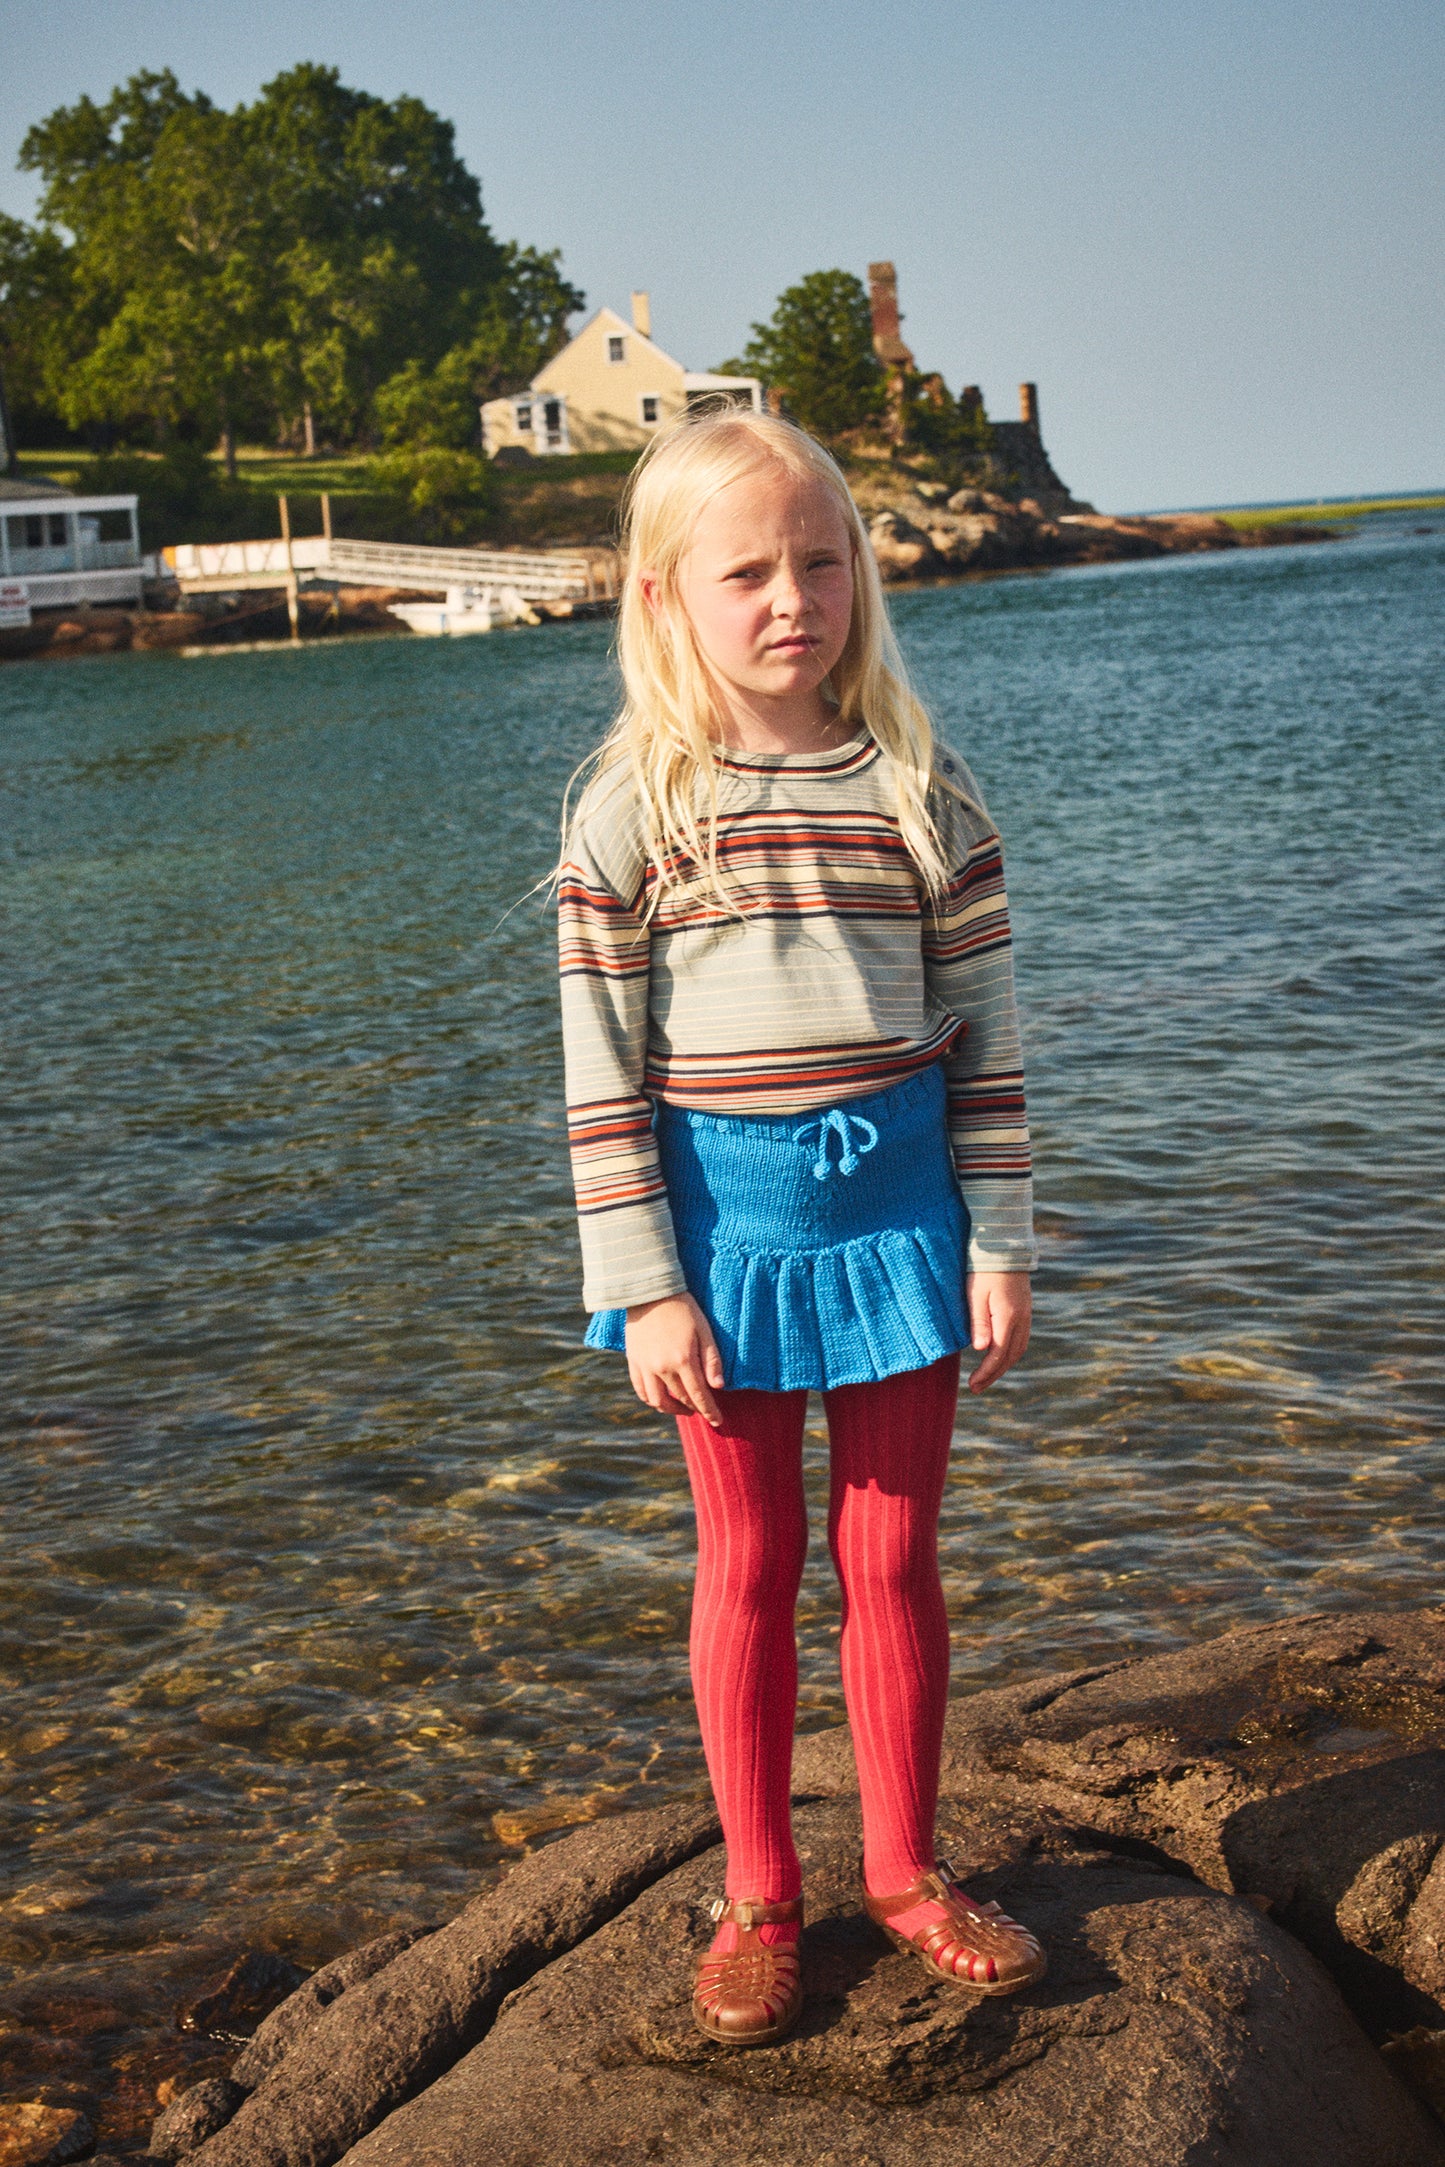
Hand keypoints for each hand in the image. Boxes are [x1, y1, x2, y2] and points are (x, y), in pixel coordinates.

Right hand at [625, 1294, 724, 1425]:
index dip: (710, 1411)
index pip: (699, 1395)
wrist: (649, 1293)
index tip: (718, 1421)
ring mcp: (645, 1367)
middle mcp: (662, 1368)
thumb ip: (712, 1360)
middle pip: (680, 1399)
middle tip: (704, 1410)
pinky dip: (652, 1400)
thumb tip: (719, 1386)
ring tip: (683, 1408)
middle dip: (695, 1409)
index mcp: (683, 1360)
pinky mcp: (633, 1362)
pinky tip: (661, 1399)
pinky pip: (641, 1390)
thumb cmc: (682, 1309)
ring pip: (657, 1401)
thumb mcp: (704, 1330)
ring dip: (672, 1410)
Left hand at [965, 1270, 1031, 1392]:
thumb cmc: (984, 1268)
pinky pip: (1021, 1339)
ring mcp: (1026, 1314)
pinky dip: (1010, 1353)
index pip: (998, 1353)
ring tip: (986, 1377)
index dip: (986, 1372)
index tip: (973, 1384)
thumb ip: (979, 1322)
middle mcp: (1022, 1318)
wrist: (1004, 1247)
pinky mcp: (1025, 1310)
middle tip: (977, 1387)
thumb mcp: (975, 1294)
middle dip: (994, 1374)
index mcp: (1008, 1316)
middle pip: (1010, 1356)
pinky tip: (999, 1357)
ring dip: (1003, 1366)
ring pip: (1018, 1349)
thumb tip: (981, 1350)